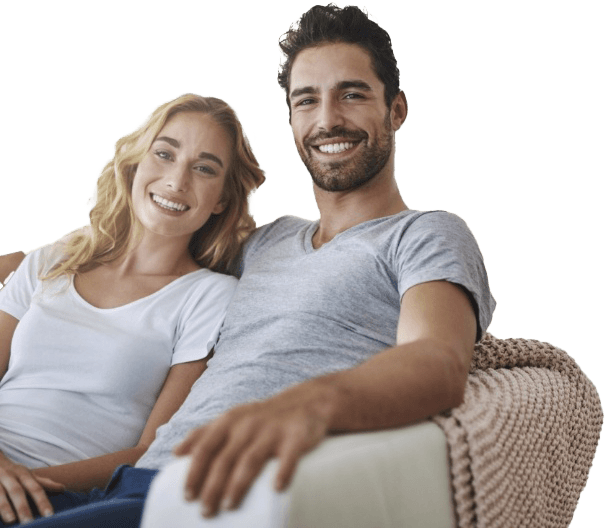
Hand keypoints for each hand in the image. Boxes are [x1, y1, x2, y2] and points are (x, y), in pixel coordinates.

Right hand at [0, 455, 64, 524]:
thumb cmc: (13, 473)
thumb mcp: (28, 475)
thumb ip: (43, 483)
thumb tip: (63, 488)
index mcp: (24, 475)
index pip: (36, 488)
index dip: (42, 501)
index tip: (49, 515)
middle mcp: (10, 477)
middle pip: (17, 492)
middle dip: (23, 507)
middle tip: (30, 523)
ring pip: (0, 494)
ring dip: (5, 507)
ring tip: (11, 521)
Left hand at [173, 389, 331, 517]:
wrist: (304, 402)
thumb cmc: (260, 417)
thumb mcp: (231, 418)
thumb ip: (204, 433)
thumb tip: (176, 452)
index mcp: (229, 421)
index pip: (205, 447)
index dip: (194, 471)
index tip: (187, 496)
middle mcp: (248, 425)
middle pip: (225, 459)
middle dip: (212, 487)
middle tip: (205, 511)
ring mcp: (272, 431)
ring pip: (250, 460)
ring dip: (238, 484)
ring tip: (229, 505)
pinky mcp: (296, 437)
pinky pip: (289, 456)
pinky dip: (283, 471)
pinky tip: (277, 488)